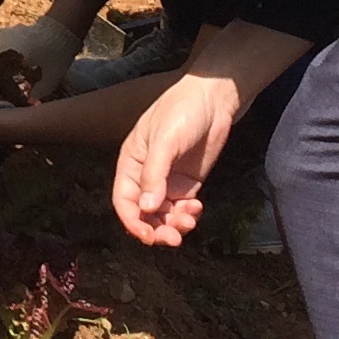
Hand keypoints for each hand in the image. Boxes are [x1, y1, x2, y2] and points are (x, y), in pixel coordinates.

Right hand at [112, 68, 241, 246]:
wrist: (214, 98)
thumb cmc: (182, 110)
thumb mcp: (164, 140)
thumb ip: (154, 174)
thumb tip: (146, 207)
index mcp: (131, 163)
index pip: (124, 200)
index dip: (132, 221)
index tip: (147, 236)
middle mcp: (146, 175)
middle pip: (144, 213)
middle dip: (157, 229)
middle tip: (174, 239)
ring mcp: (168, 180)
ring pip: (164, 214)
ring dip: (174, 224)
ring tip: (190, 220)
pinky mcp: (188, 182)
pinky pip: (182, 207)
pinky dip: (188, 214)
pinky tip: (197, 208)